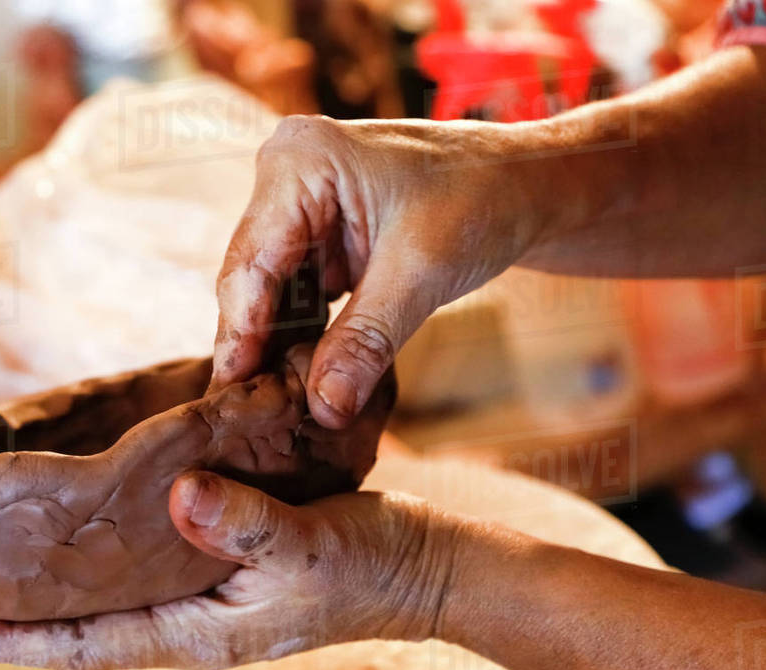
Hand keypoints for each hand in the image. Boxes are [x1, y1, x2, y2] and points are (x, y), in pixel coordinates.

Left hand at [0, 472, 466, 669]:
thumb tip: (179, 496)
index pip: (83, 647)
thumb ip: (246, 524)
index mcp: (195, 633)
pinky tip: (72, 530)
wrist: (415, 566)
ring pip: (101, 601)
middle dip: (9, 620)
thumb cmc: (366, 565)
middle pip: (76, 630)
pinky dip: (91, 558)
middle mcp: (183, 622)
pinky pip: (134, 570)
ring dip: (44, 591)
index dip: (12, 642)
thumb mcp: (309, 544)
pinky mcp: (211, 568)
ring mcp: (195, 598)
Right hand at [212, 114, 553, 427]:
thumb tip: (324, 408)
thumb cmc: (485, 198)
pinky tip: (303, 377)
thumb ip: (365, 341)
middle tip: (249, 412)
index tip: (234, 392)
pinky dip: (303, 332)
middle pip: (251, 277)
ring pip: (270, 290)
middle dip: (256, 343)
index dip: (240, 332)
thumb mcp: (422, 274)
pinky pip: (297, 291)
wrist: (531, 184)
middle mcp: (285, 174)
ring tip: (273, 405)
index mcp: (299, 161)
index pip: (251, 261)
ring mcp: (299, 203)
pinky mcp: (319, 233)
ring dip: (278, 344)